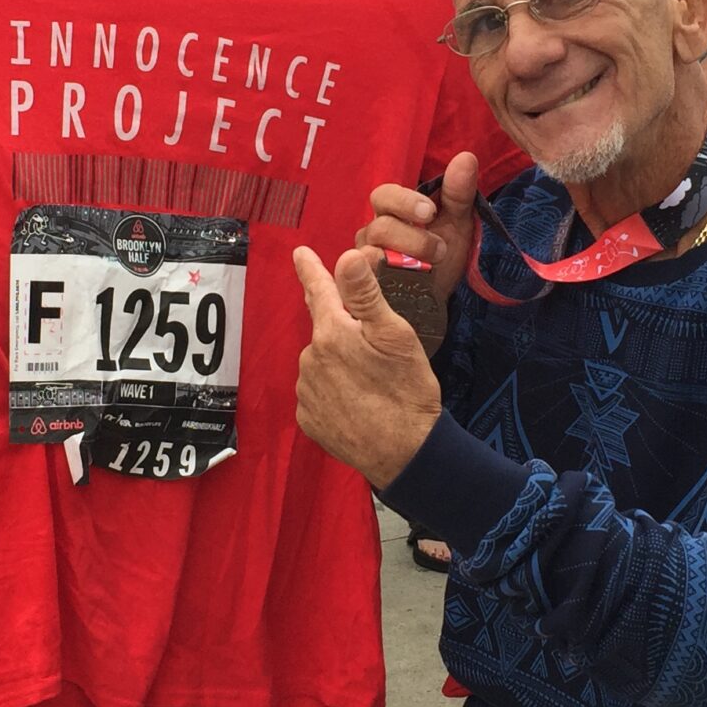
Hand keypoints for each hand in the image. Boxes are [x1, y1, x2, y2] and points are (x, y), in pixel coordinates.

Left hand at [293, 244, 443, 487]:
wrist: (405, 453)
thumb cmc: (406, 391)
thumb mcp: (395, 336)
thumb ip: (366, 295)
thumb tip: (347, 256)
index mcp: (332, 333)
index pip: (318, 290)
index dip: (311, 270)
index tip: (299, 253)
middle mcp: (311, 359)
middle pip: (326, 332)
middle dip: (345, 334)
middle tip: (378, 356)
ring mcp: (307, 391)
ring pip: (322, 363)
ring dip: (340, 365)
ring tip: (373, 385)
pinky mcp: (309, 419)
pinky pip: (319, 393)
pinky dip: (335, 393)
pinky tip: (359, 404)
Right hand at [357, 151, 478, 305]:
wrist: (437, 300)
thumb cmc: (442, 256)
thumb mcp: (456, 223)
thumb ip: (459, 193)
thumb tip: (466, 157)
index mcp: (391, 212)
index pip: (384, 196)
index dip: (404, 201)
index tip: (430, 212)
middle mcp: (371, 233)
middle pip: (379, 227)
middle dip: (412, 238)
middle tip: (439, 249)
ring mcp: (364, 262)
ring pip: (371, 256)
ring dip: (405, 262)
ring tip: (430, 269)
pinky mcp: (362, 288)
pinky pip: (366, 283)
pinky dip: (389, 282)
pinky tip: (409, 283)